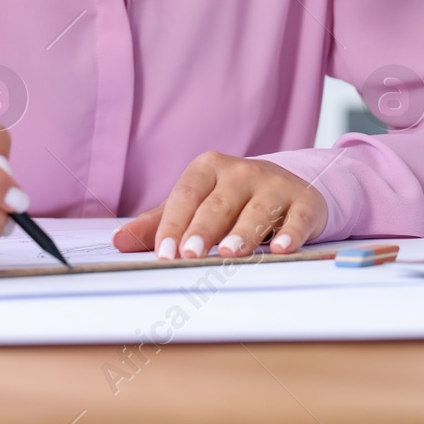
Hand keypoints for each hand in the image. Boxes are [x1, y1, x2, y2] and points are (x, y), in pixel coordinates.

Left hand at [110, 152, 327, 259]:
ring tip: (231, 253)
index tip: (164, 253)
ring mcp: (275, 185)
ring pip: (257, 210)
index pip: (187, 195)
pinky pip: (298, 218)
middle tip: (190, 255)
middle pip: (219, 203)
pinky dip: (291, 233)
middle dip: (204, 229)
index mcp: (209, 168)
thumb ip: (159, 224)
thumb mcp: (196, 206)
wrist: (289, 186)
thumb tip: (118, 242)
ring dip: (245, 232)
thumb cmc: (232, 201)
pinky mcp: (304, 202)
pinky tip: (283, 249)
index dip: (174, 224)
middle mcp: (242, 172)